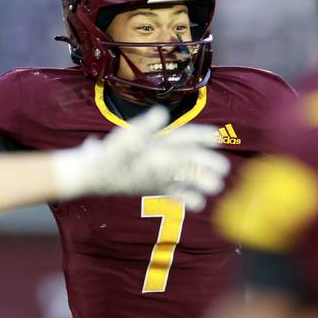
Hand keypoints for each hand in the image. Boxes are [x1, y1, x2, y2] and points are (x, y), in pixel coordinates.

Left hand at [54, 107, 228, 210]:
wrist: (93, 173)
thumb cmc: (108, 154)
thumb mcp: (126, 139)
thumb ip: (144, 128)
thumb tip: (162, 113)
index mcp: (158, 140)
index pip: (184, 136)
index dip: (201, 136)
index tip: (217, 137)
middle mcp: (163, 155)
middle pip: (190, 158)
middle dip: (208, 162)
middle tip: (224, 169)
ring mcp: (161, 172)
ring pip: (186, 176)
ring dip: (202, 180)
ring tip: (217, 186)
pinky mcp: (156, 187)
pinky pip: (175, 192)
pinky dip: (187, 198)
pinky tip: (199, 204)